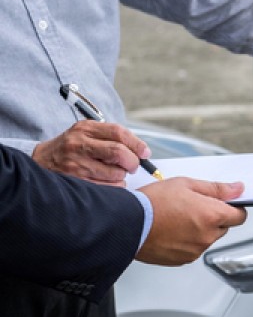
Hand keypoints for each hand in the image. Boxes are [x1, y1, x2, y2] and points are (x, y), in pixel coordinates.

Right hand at [32, 120, 150, 185]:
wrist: (42, 161)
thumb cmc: (74, 148)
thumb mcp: (88, 134)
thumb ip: (113, 138)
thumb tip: (142, 152)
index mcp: (85, 129)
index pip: (118, 132)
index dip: (137, 144)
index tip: (145, 153)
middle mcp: (79, 144)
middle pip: (119, 153)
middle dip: (133, 162)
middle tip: (133, 166)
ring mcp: (76, 164)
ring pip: (116, 173)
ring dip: (122, 176)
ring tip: (114, 173)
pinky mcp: (77, 181)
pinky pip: (108, 187)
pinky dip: (115, 186)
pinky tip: (107, 181)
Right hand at [135, 178, 247, 265]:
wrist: (127, 224)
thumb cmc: (152, 203)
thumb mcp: (186, 184)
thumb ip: (216, 188)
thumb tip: (237, 189)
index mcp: (212, 215)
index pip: (240, 216)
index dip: (234, 208)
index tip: (226, 204)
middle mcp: (208, 236)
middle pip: (223, 227)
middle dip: (214, 217)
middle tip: (193, 207)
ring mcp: (196, 250)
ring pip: (208, 239)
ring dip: (200, 230)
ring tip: (178, 218)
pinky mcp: (184, 260)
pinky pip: (194, 249)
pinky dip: (187, 241)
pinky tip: (172, 230)